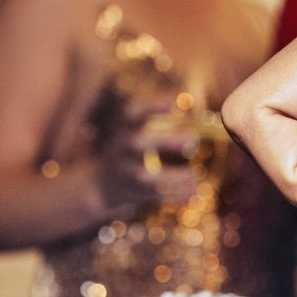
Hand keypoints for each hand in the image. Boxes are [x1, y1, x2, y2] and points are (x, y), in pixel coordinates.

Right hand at [92, 95, 202, 211]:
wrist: (101, 185)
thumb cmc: (129, 152)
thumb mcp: (133, 131)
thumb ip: (156, 118)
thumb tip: (192, 103)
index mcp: (125, 128)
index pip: (133, 113)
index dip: (152, 105)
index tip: (173, 101)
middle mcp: (122, 147)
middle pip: (139, 142)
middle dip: (166, 140)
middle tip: (192, 139)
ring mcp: (125, 171)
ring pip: (147, 176)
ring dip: (175, 176)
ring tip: (196, 175)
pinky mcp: (131, 192)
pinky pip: (154, 195)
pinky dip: (176, 195)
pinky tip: (194, 191)